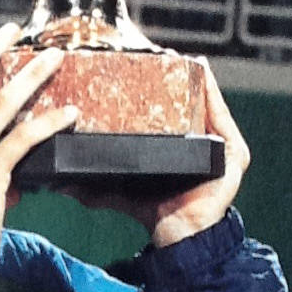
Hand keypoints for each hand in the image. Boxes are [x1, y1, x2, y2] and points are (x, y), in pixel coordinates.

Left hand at [65, 60, 249, 247]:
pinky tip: (201, 70)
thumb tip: (59, 180)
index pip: (169, 107)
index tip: (136, 56)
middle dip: (173, 72)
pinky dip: (212, 92)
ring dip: (193, 76)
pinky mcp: (232, 154)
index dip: (154, 80)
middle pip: (187, 99)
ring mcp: (221, 146)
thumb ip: (93, 186)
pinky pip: (222, 116)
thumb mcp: (120, 191)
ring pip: (206, 101)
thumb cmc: (155, 213)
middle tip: (153, 48)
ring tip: (175, 54)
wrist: (181, 243)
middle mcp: (201, 141)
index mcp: (178, 145)